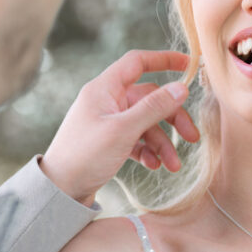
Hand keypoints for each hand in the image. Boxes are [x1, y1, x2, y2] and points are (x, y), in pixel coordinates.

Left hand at [41, 50, 200, 205]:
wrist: (58, 191)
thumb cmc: (85, 156)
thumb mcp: (123, 130)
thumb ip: (153, 107)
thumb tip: (182, 87)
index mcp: (104, 89)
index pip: (137, 62)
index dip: (164, 59)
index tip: (189, 65)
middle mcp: (106, 101)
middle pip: (148, 98)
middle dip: (172, 117)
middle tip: (192, 137)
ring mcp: (107, 122)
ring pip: (145, 123)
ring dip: (162, 143)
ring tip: (173, 165)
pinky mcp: (108, 142)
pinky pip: (136, 140)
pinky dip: (148, 151)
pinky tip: (154, 166)